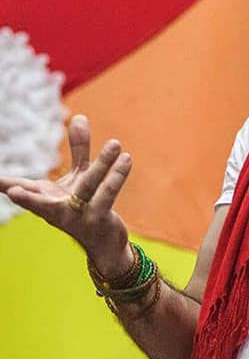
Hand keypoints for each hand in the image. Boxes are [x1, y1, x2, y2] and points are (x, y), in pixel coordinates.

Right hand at [0, 115, 131, 274]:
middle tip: (13, 190)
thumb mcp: (79, 177)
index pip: (24, 191)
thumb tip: (78, 116)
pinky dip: (115, 177)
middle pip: (42, 200)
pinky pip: (107, 195)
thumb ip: (78, 148)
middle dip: (27, 197)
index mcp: (46, 200)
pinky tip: (126, 158)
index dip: (7, 187)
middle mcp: (57, 210)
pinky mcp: (99, 218)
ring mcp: (78, 216)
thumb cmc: (84, 204)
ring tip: (115, 143)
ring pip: (88, 187)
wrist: (105, 241)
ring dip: (102, 164)